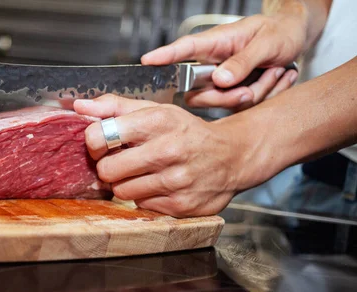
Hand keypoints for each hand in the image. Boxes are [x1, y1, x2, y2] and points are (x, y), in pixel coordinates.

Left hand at [74, 95, 263, 216]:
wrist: (232, 156)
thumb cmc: (187, 132)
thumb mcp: (156, 110)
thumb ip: (115, 107)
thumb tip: (80, 107)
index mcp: (158, 120)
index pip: (101, 136)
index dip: (93, 143)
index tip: (101, 144)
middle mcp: (168, 149)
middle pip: (107, 169)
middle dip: (108, 167)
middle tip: (121, 162)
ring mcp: (175, 180)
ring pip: (121, 191)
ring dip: (126, 183)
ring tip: (142, 173)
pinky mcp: (180, 205)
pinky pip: (141, 205)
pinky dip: (144, 196)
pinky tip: (158, 185)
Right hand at [142, 12, 305, 109]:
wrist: (295, 39)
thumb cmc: (279, 31)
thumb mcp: (267, 42)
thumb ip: (243, 61)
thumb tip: (220, 80)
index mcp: (215, 44)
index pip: (183, 49)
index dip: (163, 57)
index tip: (147, 62)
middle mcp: (212, 65)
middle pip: (198, 94)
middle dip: (227, 97)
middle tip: (251, 86)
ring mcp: (221, 83)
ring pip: (223, 104)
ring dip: (255, 92)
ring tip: (273, 71)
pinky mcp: (233, 96)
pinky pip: (242, 109)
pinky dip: (265, 95)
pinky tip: (274, 77)